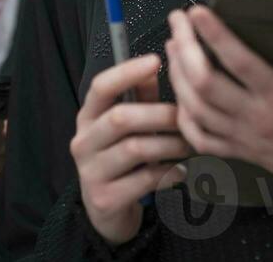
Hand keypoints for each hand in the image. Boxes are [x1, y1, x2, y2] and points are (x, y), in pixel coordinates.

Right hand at [70, 53, 190, 245]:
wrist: (105, 211)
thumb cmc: (121, 159)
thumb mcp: (125, 128)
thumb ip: (139, 98)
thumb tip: (154, 66)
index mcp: (87, 118)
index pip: (100, 88)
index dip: (127, 72)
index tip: (155, 61)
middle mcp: (83, 142)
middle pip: (121, 118)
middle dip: (159, 114)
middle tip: (186, 117)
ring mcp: (91, 172)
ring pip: (136, 149)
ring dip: (169, 144)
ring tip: (189, 144)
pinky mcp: (105, 199)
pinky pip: (145, 180)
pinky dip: (169, 172)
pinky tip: (181, 170)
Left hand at [165, 6, 272, 214]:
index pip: (239, 62)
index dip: (214, 35)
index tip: (196, 11)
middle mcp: (256, 119)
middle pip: (204, 83)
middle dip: (184, 47)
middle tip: (177, 20)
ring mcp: (245, 139)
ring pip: (196, 109)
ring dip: (178, 77)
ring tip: (172, 46)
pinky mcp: (242, 153)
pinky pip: (202, 140)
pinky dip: (184, 119)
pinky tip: (180, 98)